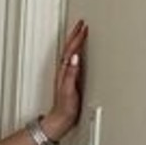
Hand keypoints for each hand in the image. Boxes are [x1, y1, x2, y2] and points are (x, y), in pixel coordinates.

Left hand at [42, 18, 87, 143]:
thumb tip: (75, 57)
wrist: (61, 120)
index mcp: (64, 71)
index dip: (77, 38)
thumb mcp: (69, 90)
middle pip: (69, 48)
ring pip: (70, 53)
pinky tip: (80, 53)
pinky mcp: (70, 80)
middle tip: (82, 24)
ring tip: (81, 33)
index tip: (84, 27)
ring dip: (75, 42)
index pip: (71, 50)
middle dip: (75, 35)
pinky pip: (73, 61)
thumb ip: (71, 74)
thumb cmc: (65, 108)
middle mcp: (64, 71)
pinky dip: (76, 53)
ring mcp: (66, 75)